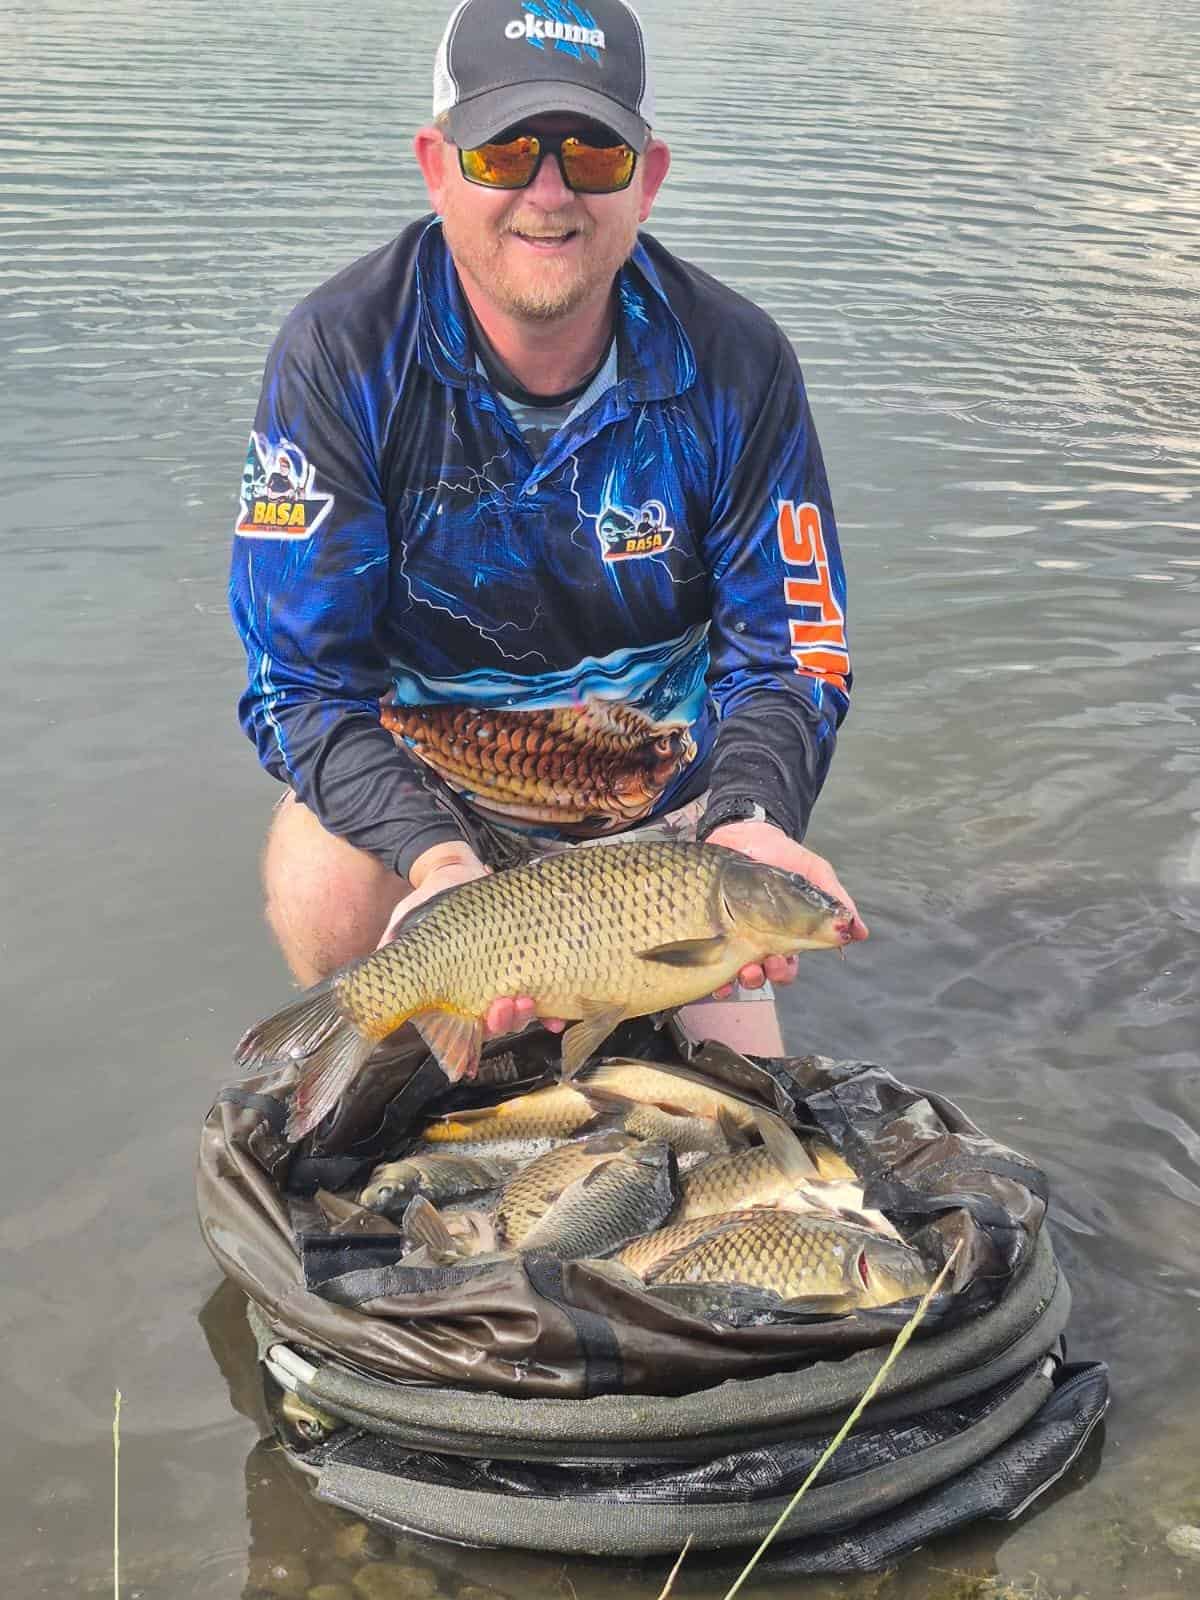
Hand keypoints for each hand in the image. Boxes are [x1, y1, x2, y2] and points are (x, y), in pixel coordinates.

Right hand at [376, 841, 565, 1038]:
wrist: (461, 872)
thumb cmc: (430, 903)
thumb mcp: (406, 924)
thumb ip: (394, 950)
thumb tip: (379, 970)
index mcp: (448, 996)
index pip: (458, 1029)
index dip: (470, 1038)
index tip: (481, 1021)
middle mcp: (477, 996)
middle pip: (493, 1025)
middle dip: (504, 1022)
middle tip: (509, 1005)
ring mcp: (505, 982)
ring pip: (518, 1013)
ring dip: (527, 1015)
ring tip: (530, 1001)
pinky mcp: (527, 965)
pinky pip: (544, 994)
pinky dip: (552, 1008)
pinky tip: (558, 1018)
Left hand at [702, 819, 867, 997]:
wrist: (745, 833)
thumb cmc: (784, 855)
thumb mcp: (815, 874)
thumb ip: (835, 901)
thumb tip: (860, 932)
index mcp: (784, 935)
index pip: (787, 966)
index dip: (783, 971)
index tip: (778, 962)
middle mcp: (759, 941)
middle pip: (761, 974)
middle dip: (761, 977)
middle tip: (757, 966)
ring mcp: (733, 935)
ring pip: (735, 971)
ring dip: (738, 977)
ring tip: (738, 969)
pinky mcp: (709, 927)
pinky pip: (706, 959)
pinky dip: (711, 974)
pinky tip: (712, 976)